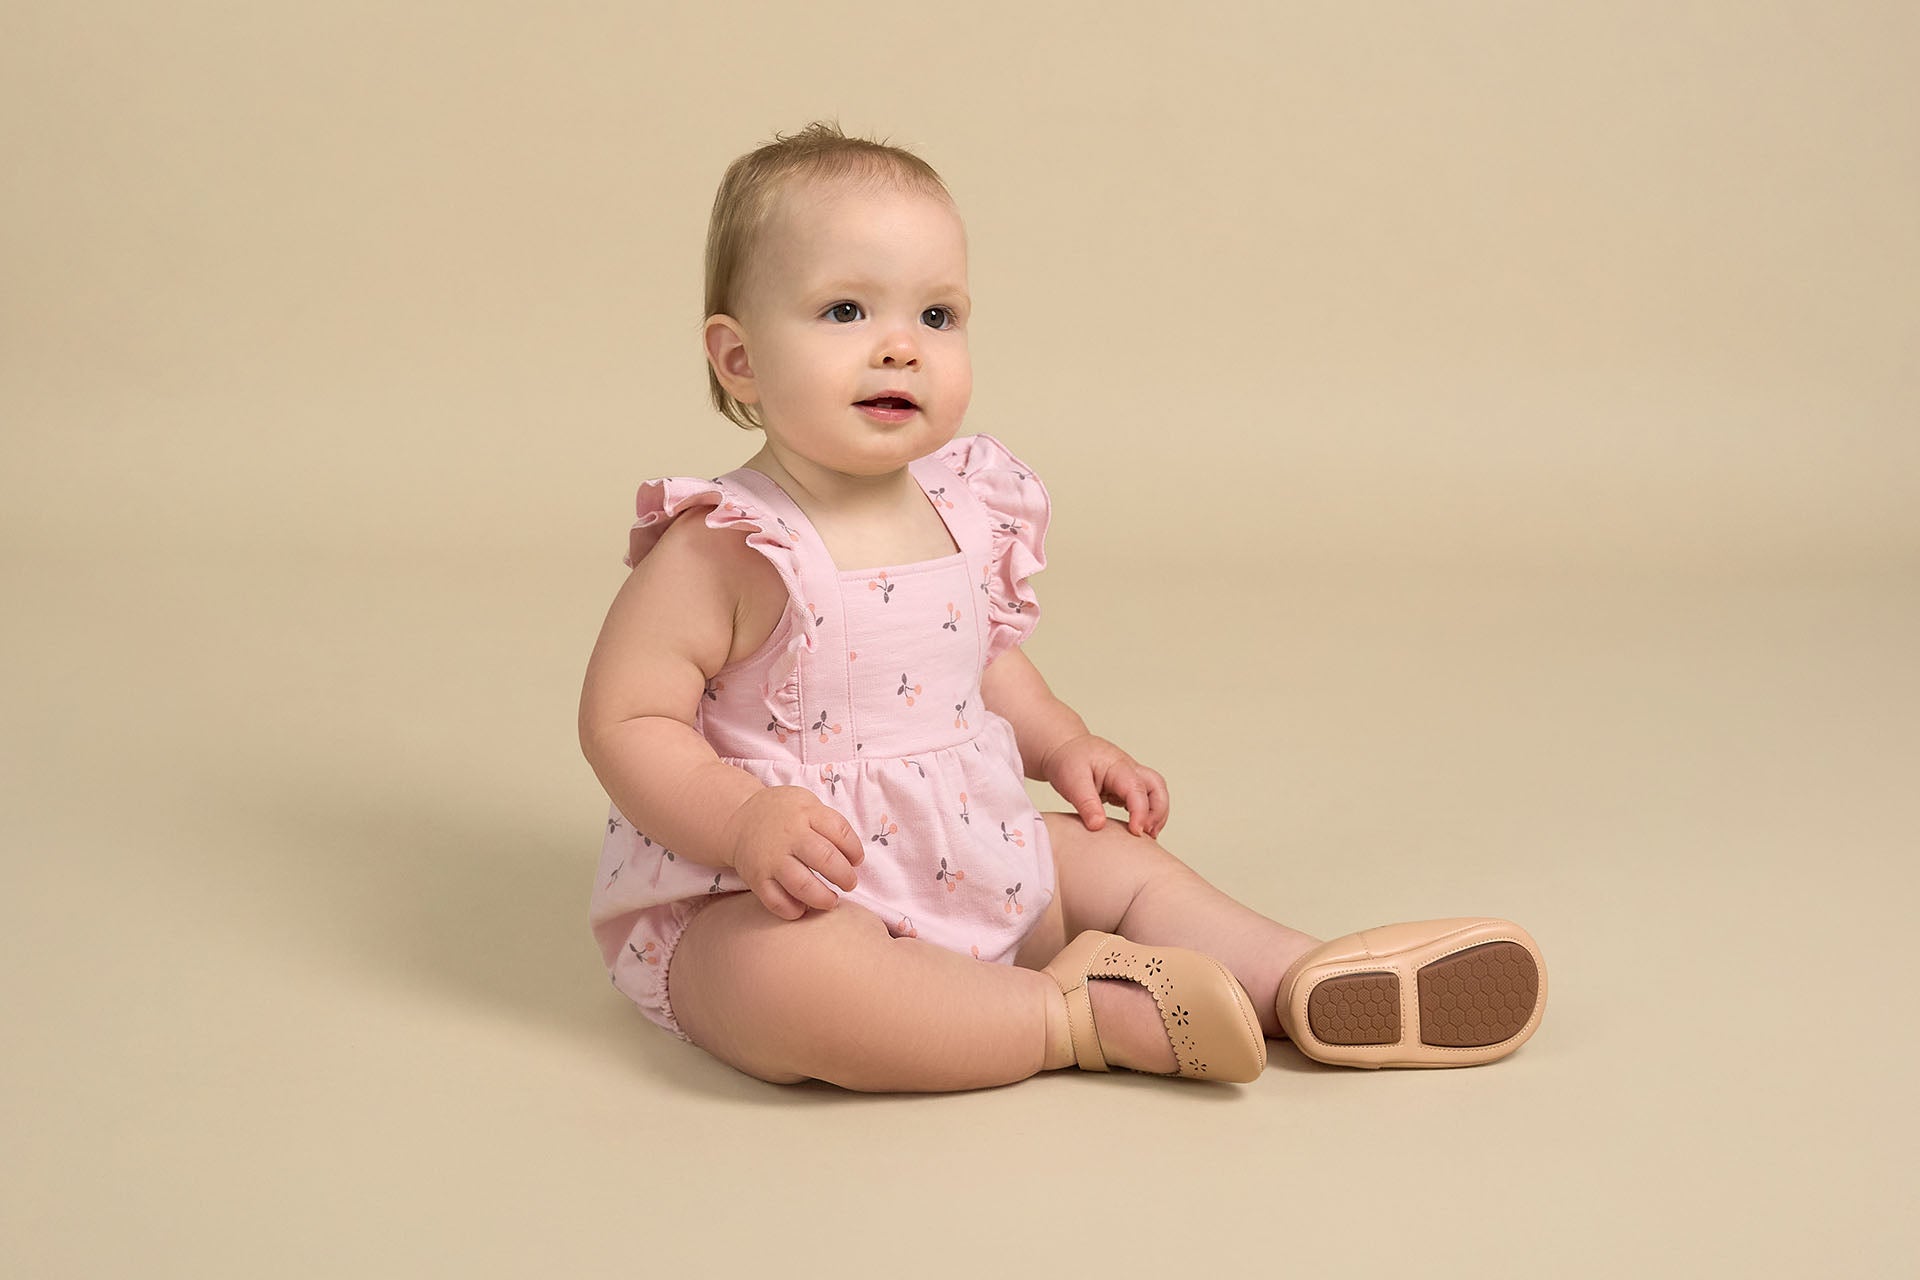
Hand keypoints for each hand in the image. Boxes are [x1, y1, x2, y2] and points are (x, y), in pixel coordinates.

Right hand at [722, 786, 864, 920]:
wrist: (740, 820)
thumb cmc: (785, 815)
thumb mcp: (808, 804)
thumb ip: (830, 825)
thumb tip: (854, 859)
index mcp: (806, 813)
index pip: (840, 832)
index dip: (855, 850)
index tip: (856, 861)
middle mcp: (789, 836)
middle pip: (825, 859)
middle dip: (844, 876)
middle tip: (849, 883)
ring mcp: (771, 859)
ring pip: (802, 885)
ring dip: (823, 898)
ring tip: (831, 900)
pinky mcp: (757, 879)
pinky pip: (776, 902)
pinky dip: (793, 910)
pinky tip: (804, 908)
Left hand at [1038, 733, 1168, 838]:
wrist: (1064, 748)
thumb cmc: (1068, 760)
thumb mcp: (1072, 781)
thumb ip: (1086, 803)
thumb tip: (1099, 827)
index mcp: (1117, 766)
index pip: (1138, 789)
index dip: (1140, 812)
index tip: (1136, 832)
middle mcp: (1129, 770)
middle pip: (1158, 788)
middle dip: (1158, 813)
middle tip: (1147, 836)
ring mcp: (1129, 778)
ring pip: (1156, 793)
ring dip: (1156, 815)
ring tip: (1147, 837)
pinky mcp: (1125, 788)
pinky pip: (1144, 800)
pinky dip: (1146, 815)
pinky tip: (1136, 830)